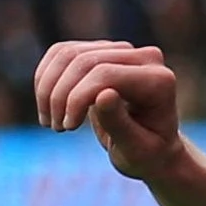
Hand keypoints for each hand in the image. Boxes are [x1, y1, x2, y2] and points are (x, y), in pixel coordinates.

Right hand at [33, 38, 189, 180]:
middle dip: (60, 95)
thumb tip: (103, 94)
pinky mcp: (102, 51)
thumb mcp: (136, 150)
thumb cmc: (148, 155)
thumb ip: (120, 123)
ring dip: (48, 88)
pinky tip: (47, 106)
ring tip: (49, 122)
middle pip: (84, 61)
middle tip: (56, 128)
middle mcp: (144, 58)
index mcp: (159, 81)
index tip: (67, 128)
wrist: (153, 149)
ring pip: (67, 54)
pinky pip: (62, 53)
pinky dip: (46, 78)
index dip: (77, 98)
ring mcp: (123, 51)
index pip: (105, 74)